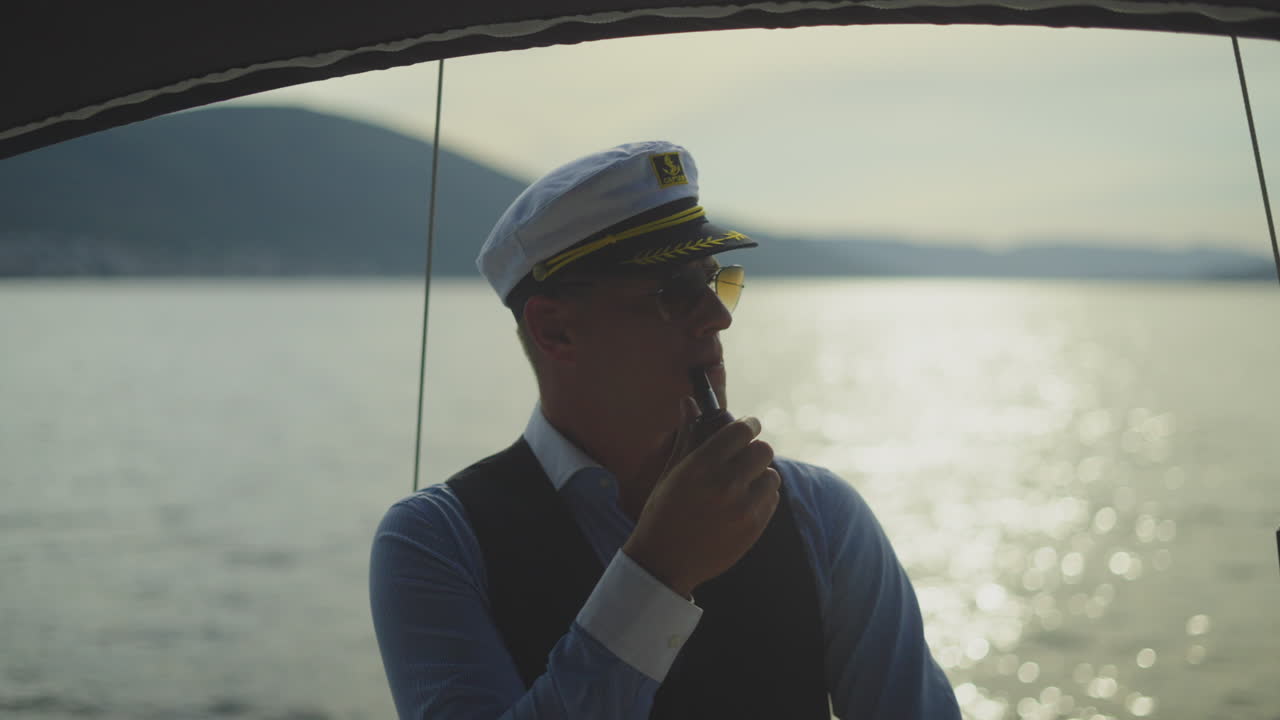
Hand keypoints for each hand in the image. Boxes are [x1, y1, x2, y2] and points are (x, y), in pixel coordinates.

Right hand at [621, 409, 780, 597]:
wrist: (664, 562)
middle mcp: (725, 484)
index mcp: (701, 466)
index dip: (748, 425)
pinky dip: (762, 497)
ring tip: (742, 484)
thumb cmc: (663, 511)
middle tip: (744, 456)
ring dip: (760, 475)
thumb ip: (688, 435)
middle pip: (763, 450)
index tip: (748, 426)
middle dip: (754, 450)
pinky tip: (742, 504)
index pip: (741, 431)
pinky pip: (772, 500)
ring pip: (772, 475)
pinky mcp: (754, 528)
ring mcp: (743, 508)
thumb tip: (690, 402)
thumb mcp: (672, 471)